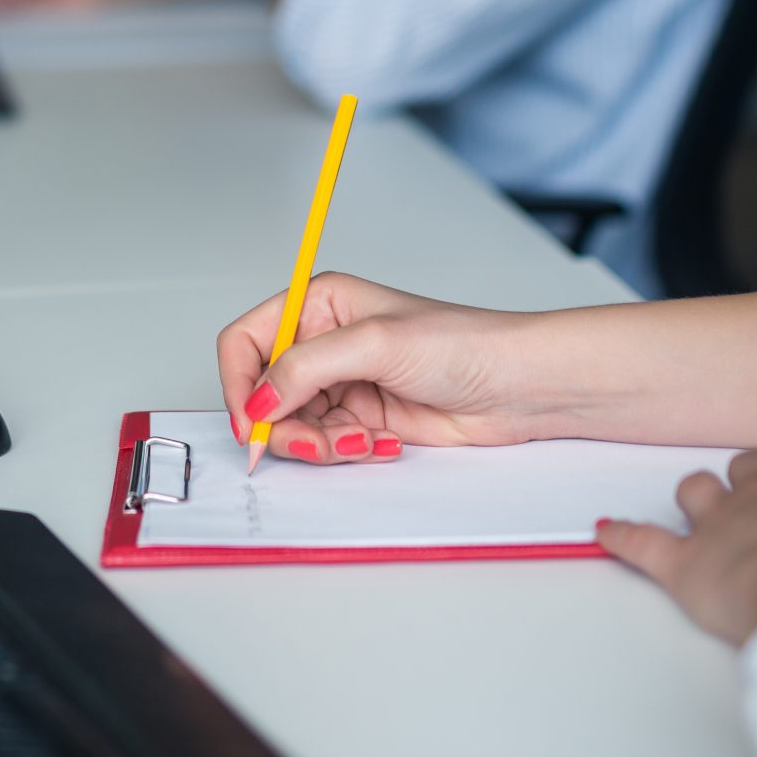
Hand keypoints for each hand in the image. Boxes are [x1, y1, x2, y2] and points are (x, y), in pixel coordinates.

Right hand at [217, 272, 548, 463]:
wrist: (517, 387)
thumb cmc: (463, 344)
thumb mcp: (375, 344)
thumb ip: (305, 368)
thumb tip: (256, 401)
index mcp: (318, 305)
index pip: (246, 342)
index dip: (239, 383)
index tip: (250, 422)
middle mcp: (323, 343)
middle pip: (263, 394)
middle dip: (284, 426)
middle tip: (316, 443)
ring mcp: (342, 383)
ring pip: (294, 426)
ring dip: (320, 443)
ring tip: (362, 442)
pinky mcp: (362, 419)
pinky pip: (326, 444)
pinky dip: (345, 452)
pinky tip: (384, 443)